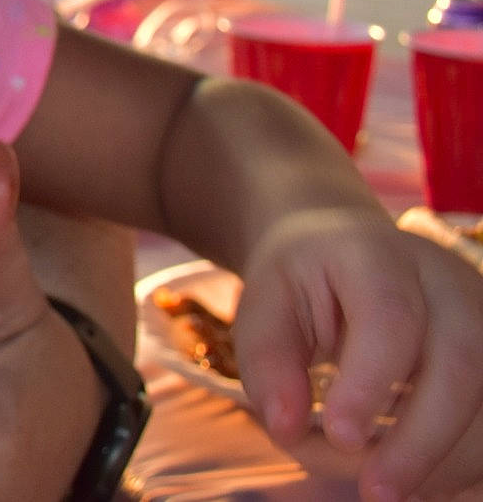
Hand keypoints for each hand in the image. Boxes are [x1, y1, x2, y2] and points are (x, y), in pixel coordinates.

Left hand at [233, 207, 482, 501]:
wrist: (346, 248)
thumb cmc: (302, 283)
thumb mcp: (265, 304)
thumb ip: (267, 361)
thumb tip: (285, 428)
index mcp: (375, 255)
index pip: (391, 317)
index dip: (371, 382)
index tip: (341, 435)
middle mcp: (445, 280)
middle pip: (461, 362)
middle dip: (422, 439)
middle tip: (377, 490)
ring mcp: (482, 313)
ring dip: (449, 459)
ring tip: (393, 490)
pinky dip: (467, 459)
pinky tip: (425, 481)